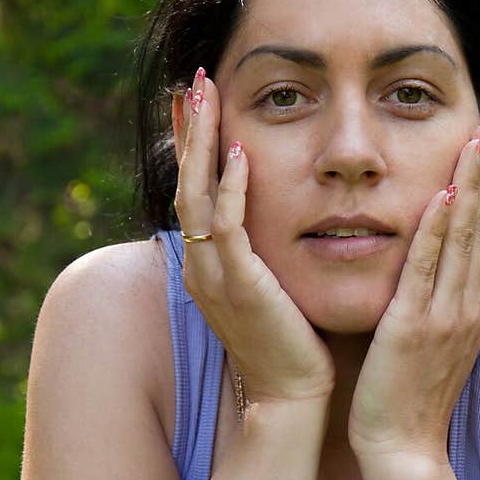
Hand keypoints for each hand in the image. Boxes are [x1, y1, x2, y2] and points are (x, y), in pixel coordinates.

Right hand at [172, 69, 335, 405]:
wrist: (294, 399)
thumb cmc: (295, 348)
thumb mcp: (274, 290)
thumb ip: (268, 253)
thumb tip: (289, 216)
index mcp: (208, 267)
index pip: (194, 192)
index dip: (193, 145)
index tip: (198, 102)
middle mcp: (201, 267)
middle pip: (184, 182)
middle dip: (188, 129)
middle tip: (193, 79)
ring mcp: (214, 276)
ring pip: (196, 195)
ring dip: (201, 142)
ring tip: (205, 94)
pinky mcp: (239, 286)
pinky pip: (225, 226)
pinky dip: (230, 186)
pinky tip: (239, 151)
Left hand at [347, 109, 479, 462]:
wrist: (404, 452)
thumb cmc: (408, 397)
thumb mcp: (431, 340)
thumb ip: (436, 299)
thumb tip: (434, 262)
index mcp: (472, 303)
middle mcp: (469, 303)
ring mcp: (447, 316)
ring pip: (463, 237)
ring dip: (471, 182)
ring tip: (478, 133)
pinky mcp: (416, 329)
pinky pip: (427, 272)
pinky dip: (436, 233)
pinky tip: (441, 196)